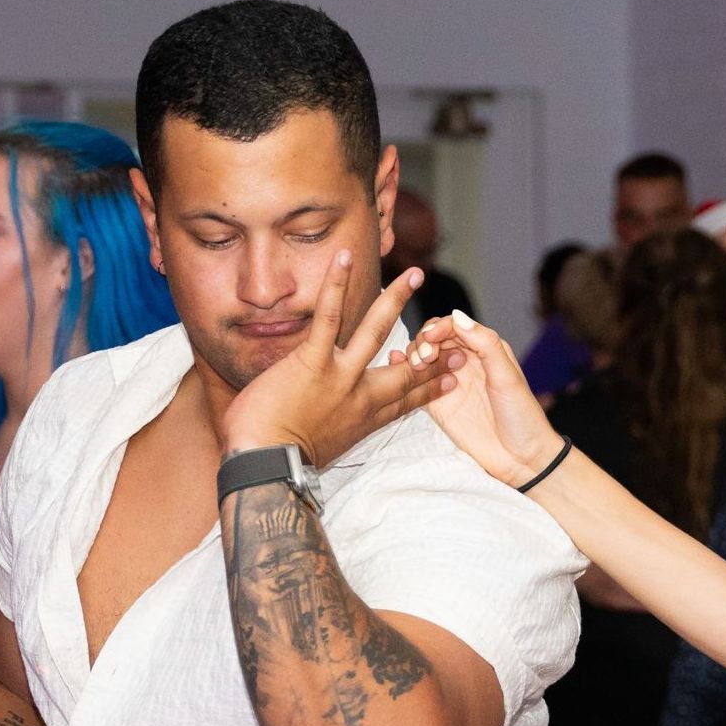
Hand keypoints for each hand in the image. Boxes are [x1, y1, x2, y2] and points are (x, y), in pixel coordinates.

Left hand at [220, 253, 440, 464]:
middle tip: (458, 336)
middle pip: (407, 368)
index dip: (432, 388)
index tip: (454, 378)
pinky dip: (336, 285)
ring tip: (415, 274)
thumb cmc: (279, 463)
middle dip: (434, 351)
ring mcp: (341, 377)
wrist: (268, 467)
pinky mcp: (314, 361)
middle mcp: (361, 397)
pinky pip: (330, 317)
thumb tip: (320, 423)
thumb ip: (329, 428)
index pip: (406, 401)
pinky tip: (343, 258)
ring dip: (398, 300)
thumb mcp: (319, 450)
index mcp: (363, 420)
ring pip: (377, 332)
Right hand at [406, 312, 564, 487]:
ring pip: (422, 358)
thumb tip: (457, 316)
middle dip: (424, 341)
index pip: (454, 326)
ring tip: (419, 366)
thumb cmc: (522, 416)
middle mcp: (465, 362)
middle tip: (426, 358)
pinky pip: (417, 383)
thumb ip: (485, 344)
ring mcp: (449, 382)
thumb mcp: (507, 376)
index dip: (439, 327)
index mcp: (485, 350)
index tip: (432, 338)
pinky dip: (405, 373)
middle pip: (434, 338)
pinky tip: (399, 367)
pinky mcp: (437, 404)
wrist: (521, 459)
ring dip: (414, 356)